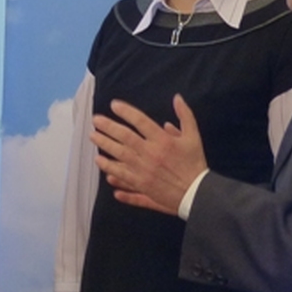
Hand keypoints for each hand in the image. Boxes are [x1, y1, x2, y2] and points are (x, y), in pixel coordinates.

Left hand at [90, 94, 206, 214]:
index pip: (140, 122)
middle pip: (125, 138)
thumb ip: (185, 116)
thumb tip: (177, 98)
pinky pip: (122, 176)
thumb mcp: (193, 137)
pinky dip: (111, 170)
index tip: (114, 105)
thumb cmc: (195, 163)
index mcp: (163, 141)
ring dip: (105, 145)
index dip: (126, 112)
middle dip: (108, 127)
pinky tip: (100, 164)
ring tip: (93, 137)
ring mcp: (144, 171)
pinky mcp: (142, 186)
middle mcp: (151, 155)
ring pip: (119, 156)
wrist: (197, 193)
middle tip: (96, 120)